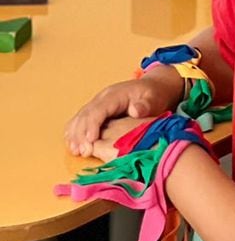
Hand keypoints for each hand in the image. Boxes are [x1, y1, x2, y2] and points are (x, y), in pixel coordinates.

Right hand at [64, 72, 179, 157]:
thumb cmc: (154, 95)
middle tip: (82, 152)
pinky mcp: (96, 112)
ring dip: (75, 135)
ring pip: (79, 119)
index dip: (92, 125)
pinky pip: (80, 121)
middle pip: (85, 115)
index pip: (98, 110)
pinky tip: (74, 146)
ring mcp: (97, 105)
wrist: (153, 88)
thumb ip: (146, 105)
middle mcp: (102, 99)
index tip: (90, 141)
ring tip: (75, 151)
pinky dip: (75, 133)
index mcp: (114, 95)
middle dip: (81, 134)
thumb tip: (135, 110)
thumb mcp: (154, 98)